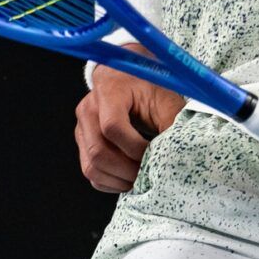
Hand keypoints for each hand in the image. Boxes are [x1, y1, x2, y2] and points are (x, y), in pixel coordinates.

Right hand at [74, 45, 184, 192]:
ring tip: (140, 178)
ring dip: (118, 180)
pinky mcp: (82, 142)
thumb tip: (177, 154)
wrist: (127, 76)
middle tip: (148, 173)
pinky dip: (109, 182)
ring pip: (91, 167)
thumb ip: (171, 123)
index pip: (113, 127)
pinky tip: (128, 179)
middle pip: (99, 152)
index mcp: (109, 92)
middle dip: (127, 170)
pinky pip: (89, 171)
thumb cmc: (148, 86)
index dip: (134, 148)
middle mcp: (89, 109)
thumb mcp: (164, 98)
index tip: (153, 153)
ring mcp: (81, 127)